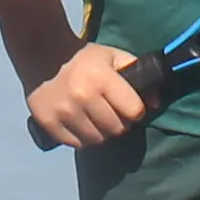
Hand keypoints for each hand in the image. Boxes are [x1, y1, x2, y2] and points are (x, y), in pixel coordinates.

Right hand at [24, 39, 148, 149]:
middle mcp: (83, 97)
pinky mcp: (49, 123)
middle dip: (120, 123)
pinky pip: (77, 144)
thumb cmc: (84, 58)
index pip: (133, 111)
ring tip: (97, 120)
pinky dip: (83, 138)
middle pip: (117, 129)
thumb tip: (156, 103)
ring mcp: (65, 112)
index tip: (129, 106)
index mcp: (101, 79)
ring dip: (102, 132)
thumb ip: (137, 73)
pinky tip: (82, 125)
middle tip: (112, 113)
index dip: (135, 111)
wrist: (43, 55)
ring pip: (97, 139)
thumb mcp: (113, 57)